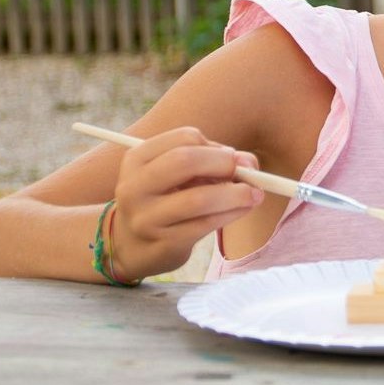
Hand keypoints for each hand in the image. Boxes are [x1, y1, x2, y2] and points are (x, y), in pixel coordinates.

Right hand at [108, 126, 264, 278]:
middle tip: (246, 173)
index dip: (215, 145)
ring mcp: (147, 218)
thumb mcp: (176, 175)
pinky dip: (233, 212)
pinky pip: (206, 224)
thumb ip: (212, 161)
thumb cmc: (164, 200)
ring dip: (236, 194)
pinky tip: (243, 208)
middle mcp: (135, 187)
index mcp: (137, 159)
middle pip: (185, 161)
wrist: (130, 247)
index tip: (229, 157)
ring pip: (198, 198)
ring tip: (253, 194)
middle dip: (224, 164)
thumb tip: (248, 163)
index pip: (184, 138)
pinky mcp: (164, 243)